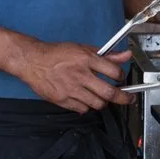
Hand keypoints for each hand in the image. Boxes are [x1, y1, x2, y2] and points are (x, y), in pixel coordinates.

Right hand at [15, 40, 134, 111]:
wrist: (32, 61)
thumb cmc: (56, 54)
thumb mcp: (82, 49)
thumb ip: (106, 55)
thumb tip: (125, 55)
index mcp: (86, 59)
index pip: (114, 71)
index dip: (121, 77)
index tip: (121, 79)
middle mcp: (80, 75)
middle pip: (109, 93)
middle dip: (123, 98)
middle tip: (127, 98)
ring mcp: (71, 89)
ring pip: (98, 104)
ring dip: (103, 102)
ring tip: (101, 97)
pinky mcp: (63, 100)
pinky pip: (83, 109)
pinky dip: (87, 107)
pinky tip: (85, 99)